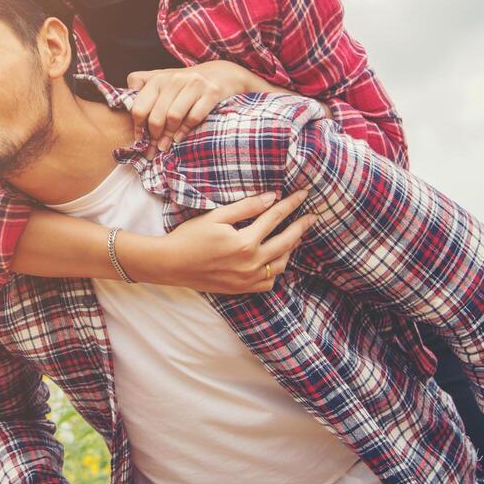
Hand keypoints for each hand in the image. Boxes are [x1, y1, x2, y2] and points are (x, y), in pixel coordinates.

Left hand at [126, 60, 269, 153]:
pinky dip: (185, 131)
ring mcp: (194, 84)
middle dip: (153, 137)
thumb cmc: (184, 84)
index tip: (140, 140)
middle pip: (156, 116)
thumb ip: (141, 89)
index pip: (139, 107)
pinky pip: (193, 117)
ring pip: (173, 117)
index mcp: (158, 79)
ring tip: (166, 146)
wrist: (220, 74)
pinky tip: (179, 138)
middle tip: (153, 149)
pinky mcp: (211, 93)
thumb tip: (124, 108)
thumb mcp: (162, 81)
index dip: (138, 127)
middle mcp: (174, 79)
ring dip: (168, 137)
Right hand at [131, 189, 312, 292]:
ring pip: (281, 264)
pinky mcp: (242, 289)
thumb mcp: (216, 216)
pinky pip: (269, 281)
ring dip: (291, 248)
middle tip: (312, 216)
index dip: (291, 204)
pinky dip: (277, 270)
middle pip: (286, 241)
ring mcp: (248, 279)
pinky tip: (276, 259)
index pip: (275, 218)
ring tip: (296, 236)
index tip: (304, 194)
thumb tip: (272, 197)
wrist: (170, 264)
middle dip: (301, 226)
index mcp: (245, 242)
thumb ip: (246, 207)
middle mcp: (252, 263)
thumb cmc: (189, 237)